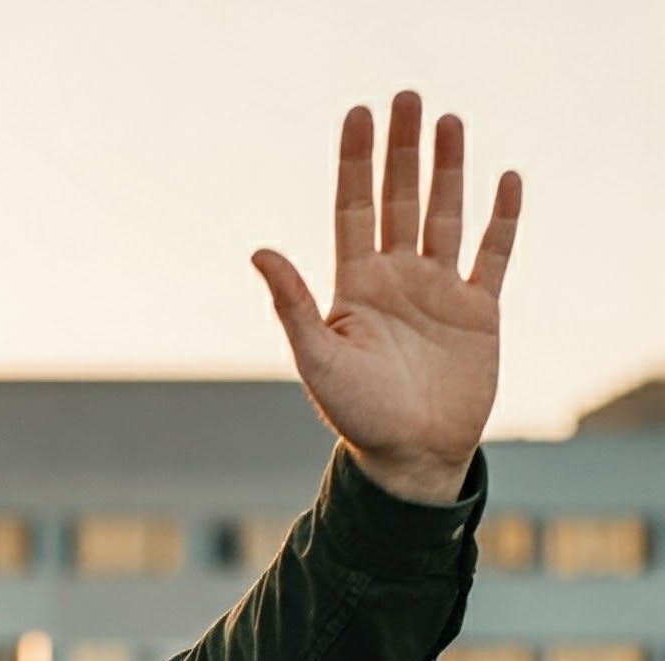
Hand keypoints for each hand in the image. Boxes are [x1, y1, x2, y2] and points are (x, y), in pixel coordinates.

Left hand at [252, 91, 521, 503]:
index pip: (353, 209)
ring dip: (449, 169)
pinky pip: (493, 253)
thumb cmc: (358, 416)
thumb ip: (292, 304)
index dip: (356, 163)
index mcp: (355, 289)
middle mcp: (396, 282)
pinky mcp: (479, 310)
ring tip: (449, 120)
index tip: (358, 115)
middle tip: (407, 97)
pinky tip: (505, 180)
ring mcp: (439, 292)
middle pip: (399, 200)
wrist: (410, 459)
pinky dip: (502, 219)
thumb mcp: (319, 358)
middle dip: (403, 150)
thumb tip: (259, 250)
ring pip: (445, 215)